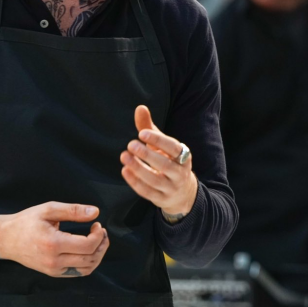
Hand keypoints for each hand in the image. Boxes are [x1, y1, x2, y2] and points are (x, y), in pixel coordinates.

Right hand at [0, 202, 109, 277]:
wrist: (6, 239)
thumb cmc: (26, 221)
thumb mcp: (48, 209)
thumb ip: (73, 211)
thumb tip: (96, 212)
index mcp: (53, 243)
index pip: (88, 246)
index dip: (99, 235)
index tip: (97, 224)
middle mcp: (54, 261)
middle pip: (90, 259)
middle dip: (102, 245)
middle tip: (101, 232)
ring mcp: (54, 270)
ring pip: (87, 269)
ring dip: (97, 255)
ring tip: (97, 241)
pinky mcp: (53, 273)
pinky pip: (77, 272)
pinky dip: (88, 263)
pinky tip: (87, 250)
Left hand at [120, 105, 198, 222]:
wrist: (182, 192)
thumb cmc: (168, 160)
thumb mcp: (162, 145)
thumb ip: (149, 127)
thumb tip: (140, 107)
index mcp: (183, 156)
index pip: (174, 148)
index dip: (159, 140)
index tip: (142, 133)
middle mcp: (180, 173)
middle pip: (164, 165)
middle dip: (147, 155)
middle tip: (130, 145)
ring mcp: (171, 188)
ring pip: (155, 180)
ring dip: (139, 169)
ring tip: (124, 156)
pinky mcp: (161, 199)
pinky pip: (147, 192)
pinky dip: (135, 182)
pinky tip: (125, 171)